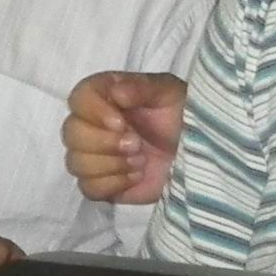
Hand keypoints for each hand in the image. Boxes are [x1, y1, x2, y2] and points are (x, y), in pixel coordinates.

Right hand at [64, 71, 187, 204]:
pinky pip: (88, 188)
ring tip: (139, 161)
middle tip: (137, 145)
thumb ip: (141, 87)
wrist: (205, 154)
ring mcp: (97, 156)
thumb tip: (115, 92)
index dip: (92, 112)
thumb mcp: (169, 92)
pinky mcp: (105, 184)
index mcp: (107, 97)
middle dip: (103, 143)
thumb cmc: (187, 116)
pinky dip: (111, 184)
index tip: (120, 122)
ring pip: (75, 163)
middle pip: (70, 134)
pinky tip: (135, 177)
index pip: (77, 99)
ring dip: (109, 164)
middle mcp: (95, 125)